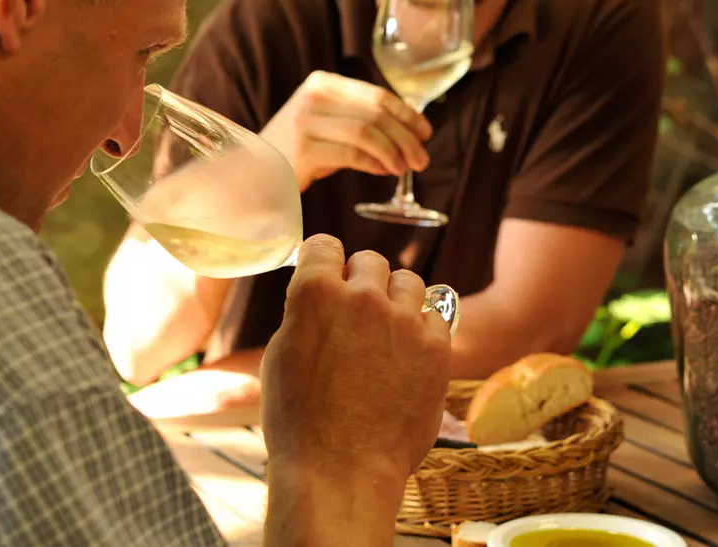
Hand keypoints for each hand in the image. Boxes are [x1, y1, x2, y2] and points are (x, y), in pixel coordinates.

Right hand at [260, 70, 432, 190]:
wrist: (253, 171)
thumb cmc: (297, 149)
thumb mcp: (327, 124)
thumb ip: (359, 118)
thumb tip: (411, 127)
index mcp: (322, 83)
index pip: (377, 95)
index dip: (408, 115)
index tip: (426, 133)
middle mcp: (313, 97)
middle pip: (376, 114)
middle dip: (406, 137)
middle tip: (422, 159)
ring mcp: (306, 122)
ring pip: (367, 133)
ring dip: (394, 152)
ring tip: (405, 168)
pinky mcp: (304, 150)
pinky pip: (352, 155)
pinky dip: (374, 163)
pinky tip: (384, 171)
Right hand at [260, 235, 451, 489]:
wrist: (340, 472)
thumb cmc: (299, 422)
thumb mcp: (281, 355)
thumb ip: (305, 314)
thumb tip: (322, 296)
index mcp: (314, 294)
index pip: (324, 245)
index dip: (323, 261)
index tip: (326, 274)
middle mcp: (362, 298)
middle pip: (370, 260)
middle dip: (360, 281)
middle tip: (355, 314)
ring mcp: (403, 321)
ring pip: (407, 281)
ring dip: (394, 298)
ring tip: (385, 332)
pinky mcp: (437, 348)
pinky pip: (437, 314)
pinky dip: (422, 327)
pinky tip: (408, 353)